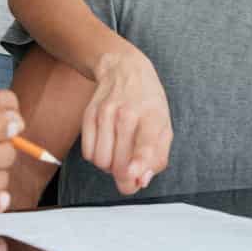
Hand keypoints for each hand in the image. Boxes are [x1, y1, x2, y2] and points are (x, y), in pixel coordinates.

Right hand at [81, 47, 173, 194]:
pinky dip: (97, 156)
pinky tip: (107, 145)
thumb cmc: (147, 102)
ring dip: (109, 166)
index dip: (139, 163)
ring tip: (119, 152)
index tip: (133, 174)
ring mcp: (105, 114)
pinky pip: (87, 153)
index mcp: (151, 116)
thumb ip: (158, 157)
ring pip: (100, 161)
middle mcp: (127, 114)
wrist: (124, 69)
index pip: (145, 143)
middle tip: (131, 173)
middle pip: (118, 163)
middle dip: (125, 177)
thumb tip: (142, 181)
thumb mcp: (164, 126)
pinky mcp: (88, 115)